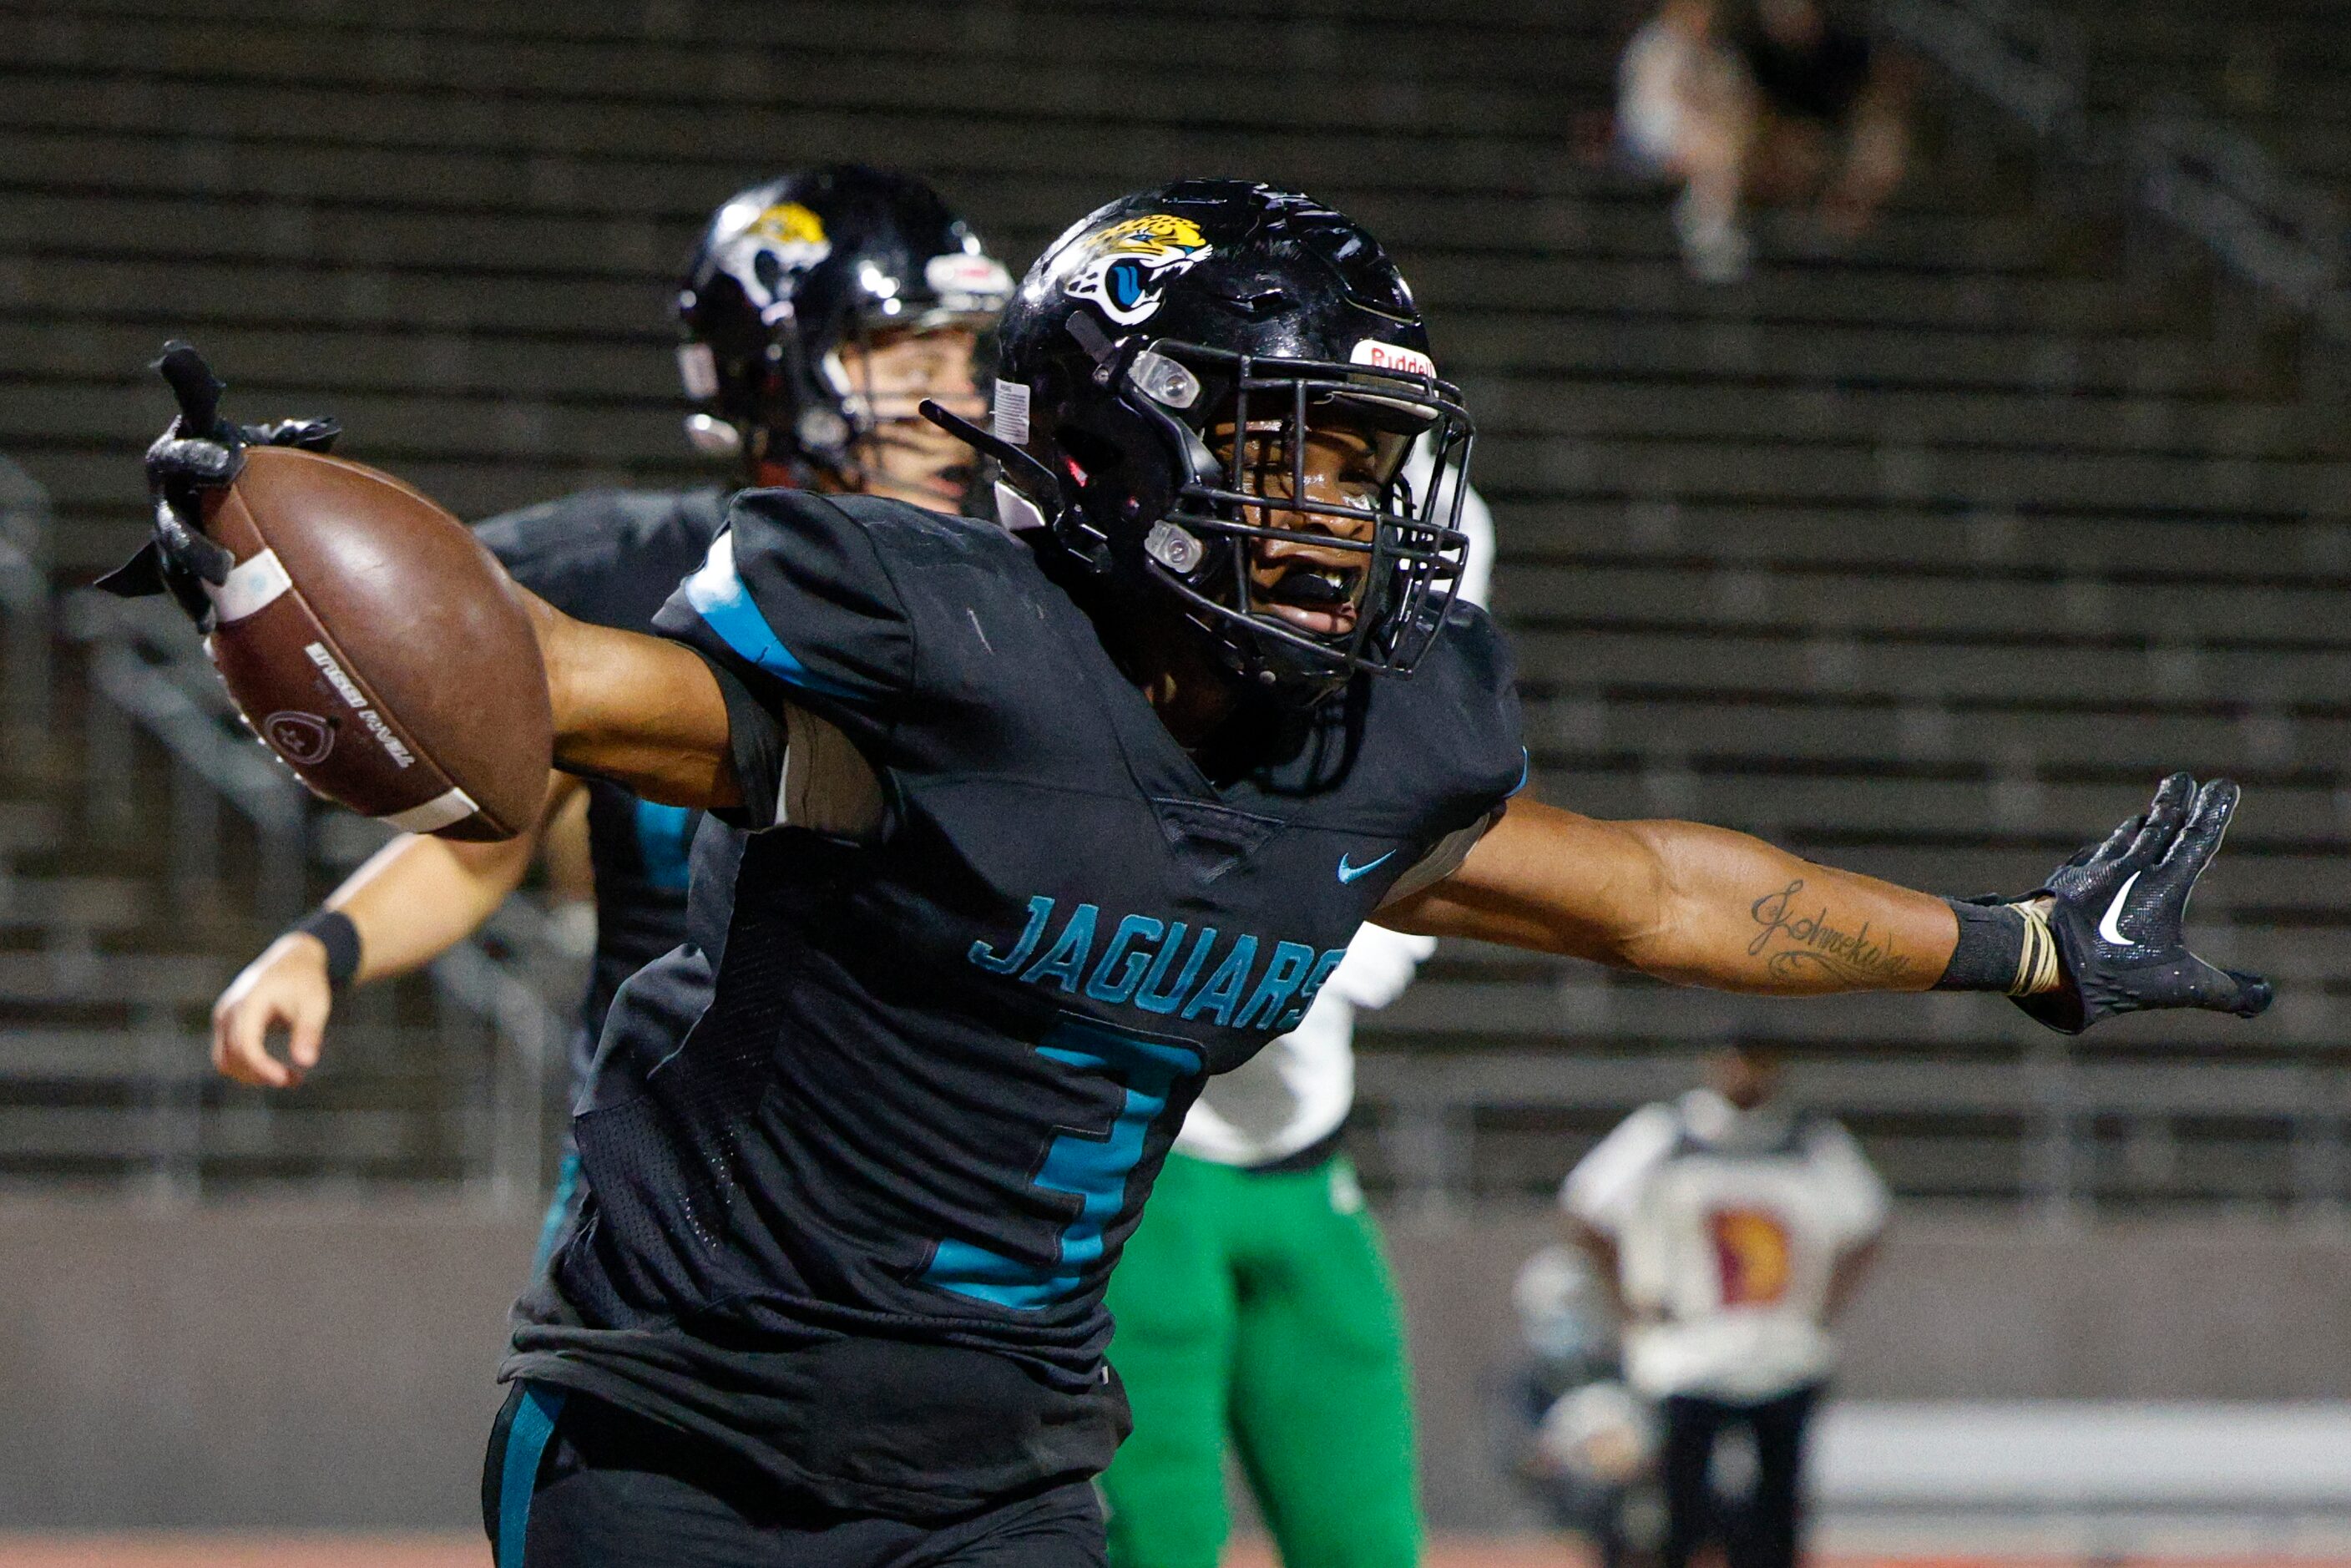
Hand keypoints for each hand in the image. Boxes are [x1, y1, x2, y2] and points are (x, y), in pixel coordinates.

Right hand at [94, 341, 338, 626]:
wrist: (214, 480)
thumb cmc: (248, 455)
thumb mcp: (267, 442)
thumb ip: (291, 437)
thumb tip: (325, 430)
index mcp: (181, 457)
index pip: (185, 455)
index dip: (200, 459)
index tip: (230, 465)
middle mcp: (167, 496)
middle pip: (171, 523)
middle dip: (192, 546)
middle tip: (222, 566)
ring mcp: (166, 532)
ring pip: (171, 565)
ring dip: (191, 590)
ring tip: (214, 614)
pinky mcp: (173, 564)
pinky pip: (183, 589)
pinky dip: (196, 607)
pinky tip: (211, 629)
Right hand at [211, 932, 335, 1087]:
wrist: (292, 960)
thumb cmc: (306, 981)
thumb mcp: (315, 1004)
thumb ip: (309, 1032)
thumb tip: (306, 1062)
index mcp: (248, 1002)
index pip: (246, 1045)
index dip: (263, 1067)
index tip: (286, 1079)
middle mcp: (228, 1010)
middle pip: (232, 1057)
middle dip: (261, 1075)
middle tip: (295, 1079)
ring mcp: (223, 1017)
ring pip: (225, 1061)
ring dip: (252, 1075)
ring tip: (289, 1077)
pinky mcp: (225, 1023)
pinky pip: (228, 1054)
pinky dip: (248, 1066)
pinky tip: (276, 1069)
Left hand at [2009, 772, 2273, 1032]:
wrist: (2036, 959)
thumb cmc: (2110, 973)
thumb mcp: (2177, 986)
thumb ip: (2225, 992)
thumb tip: (2264, 996)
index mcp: (2163, 886)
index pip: (2197, 840)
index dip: (2213, 812)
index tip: (2224, 784)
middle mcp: (2129, 869)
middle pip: (2158, 827)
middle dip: (2173, 803)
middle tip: (2181, 779)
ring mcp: (2093, 871)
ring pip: (2122, 838)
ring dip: (2139, 822)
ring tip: (2147, 811)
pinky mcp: (2064, 881)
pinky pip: (2090, 856)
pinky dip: (2104, 848)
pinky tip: (2101, 850)